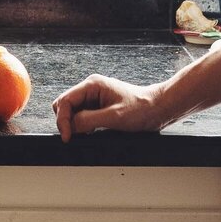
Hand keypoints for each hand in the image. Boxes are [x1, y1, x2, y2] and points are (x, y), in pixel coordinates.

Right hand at [51, 74, 166, 140]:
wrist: (157, 109)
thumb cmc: (142, 108)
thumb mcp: (114, 117)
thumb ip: (89, 121)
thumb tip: (71, 127)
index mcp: (92, 84)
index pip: (65, 101)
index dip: (62, 120)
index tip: (67, 137)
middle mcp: (91, 88)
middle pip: (64, 105)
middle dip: (66, 121)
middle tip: (74, 136)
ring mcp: (94, 97)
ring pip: (72, 111)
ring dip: (74, 124)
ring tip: (86, 134)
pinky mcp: (98, 106)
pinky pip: (82, 116)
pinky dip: (82, 125)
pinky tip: (92, 132)